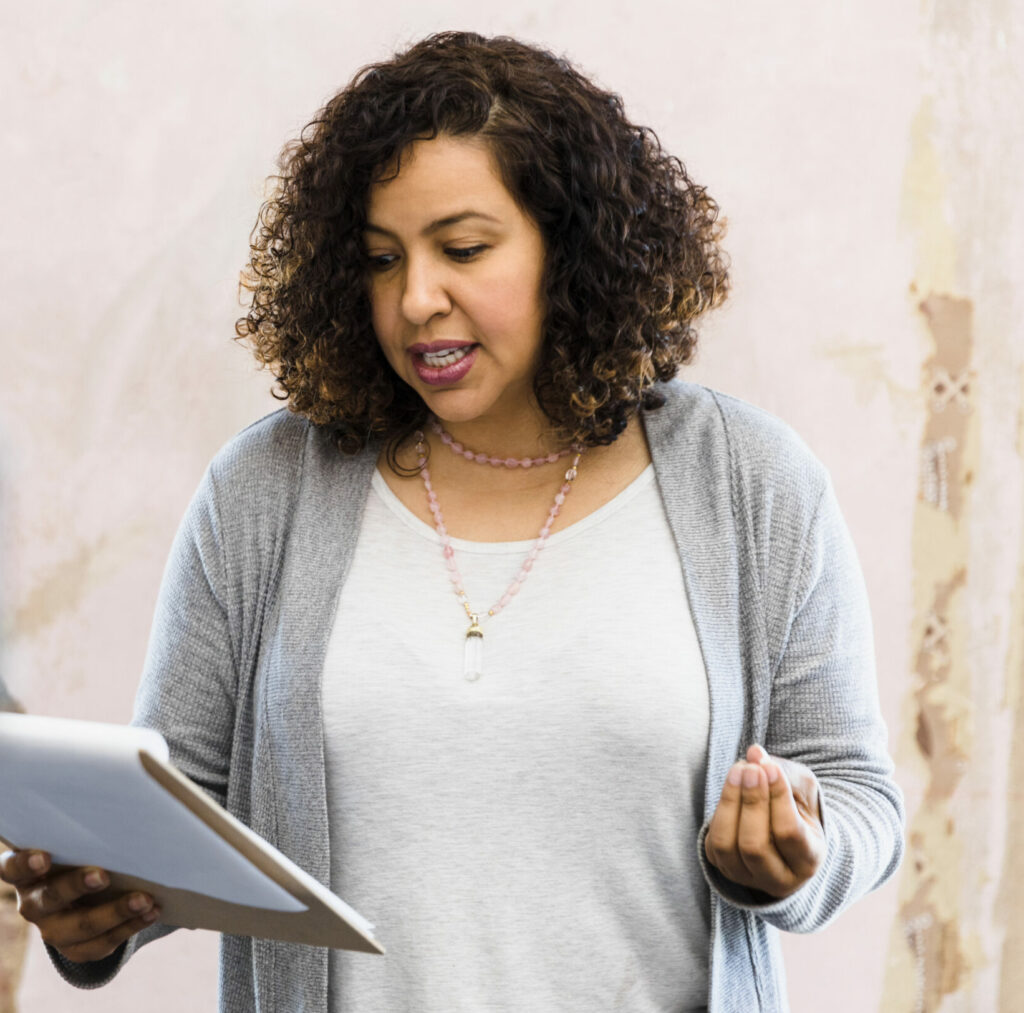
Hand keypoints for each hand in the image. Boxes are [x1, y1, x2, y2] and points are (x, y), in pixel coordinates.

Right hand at [0, 849, 159, 962]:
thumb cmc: (84, 854)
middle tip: (103, 876)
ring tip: (145, 900)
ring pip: (79, 927)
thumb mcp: (77, 844)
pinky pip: (100, 945)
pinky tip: (151, 912)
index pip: (13, 868)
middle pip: (49, 899)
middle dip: (77, 887)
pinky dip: (129, 927)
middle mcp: (33, 903)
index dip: (25, 864)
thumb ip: (86, 833)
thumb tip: (125, 808)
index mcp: (26, 873)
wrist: (90, 891)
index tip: (44, 857)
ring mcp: (52, 930)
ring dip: (114, 913)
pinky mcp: (75, 948)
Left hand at [704, 744, 824, 898]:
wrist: (784, 830)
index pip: (789, 833)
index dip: (778, 797)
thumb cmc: (798, 807)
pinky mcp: (724, 868)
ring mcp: (748, 877)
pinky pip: (714, 843)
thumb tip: (754, 753)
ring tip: (739, 770)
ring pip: (728, 846)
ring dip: (730, 802)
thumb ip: (782, 772)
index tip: (770, 767)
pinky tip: (732, 786)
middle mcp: (779, 879)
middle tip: (751, 768)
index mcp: (808, 861)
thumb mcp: (802, 789)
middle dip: (751, 801)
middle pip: (755, 845)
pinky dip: (721, 810)